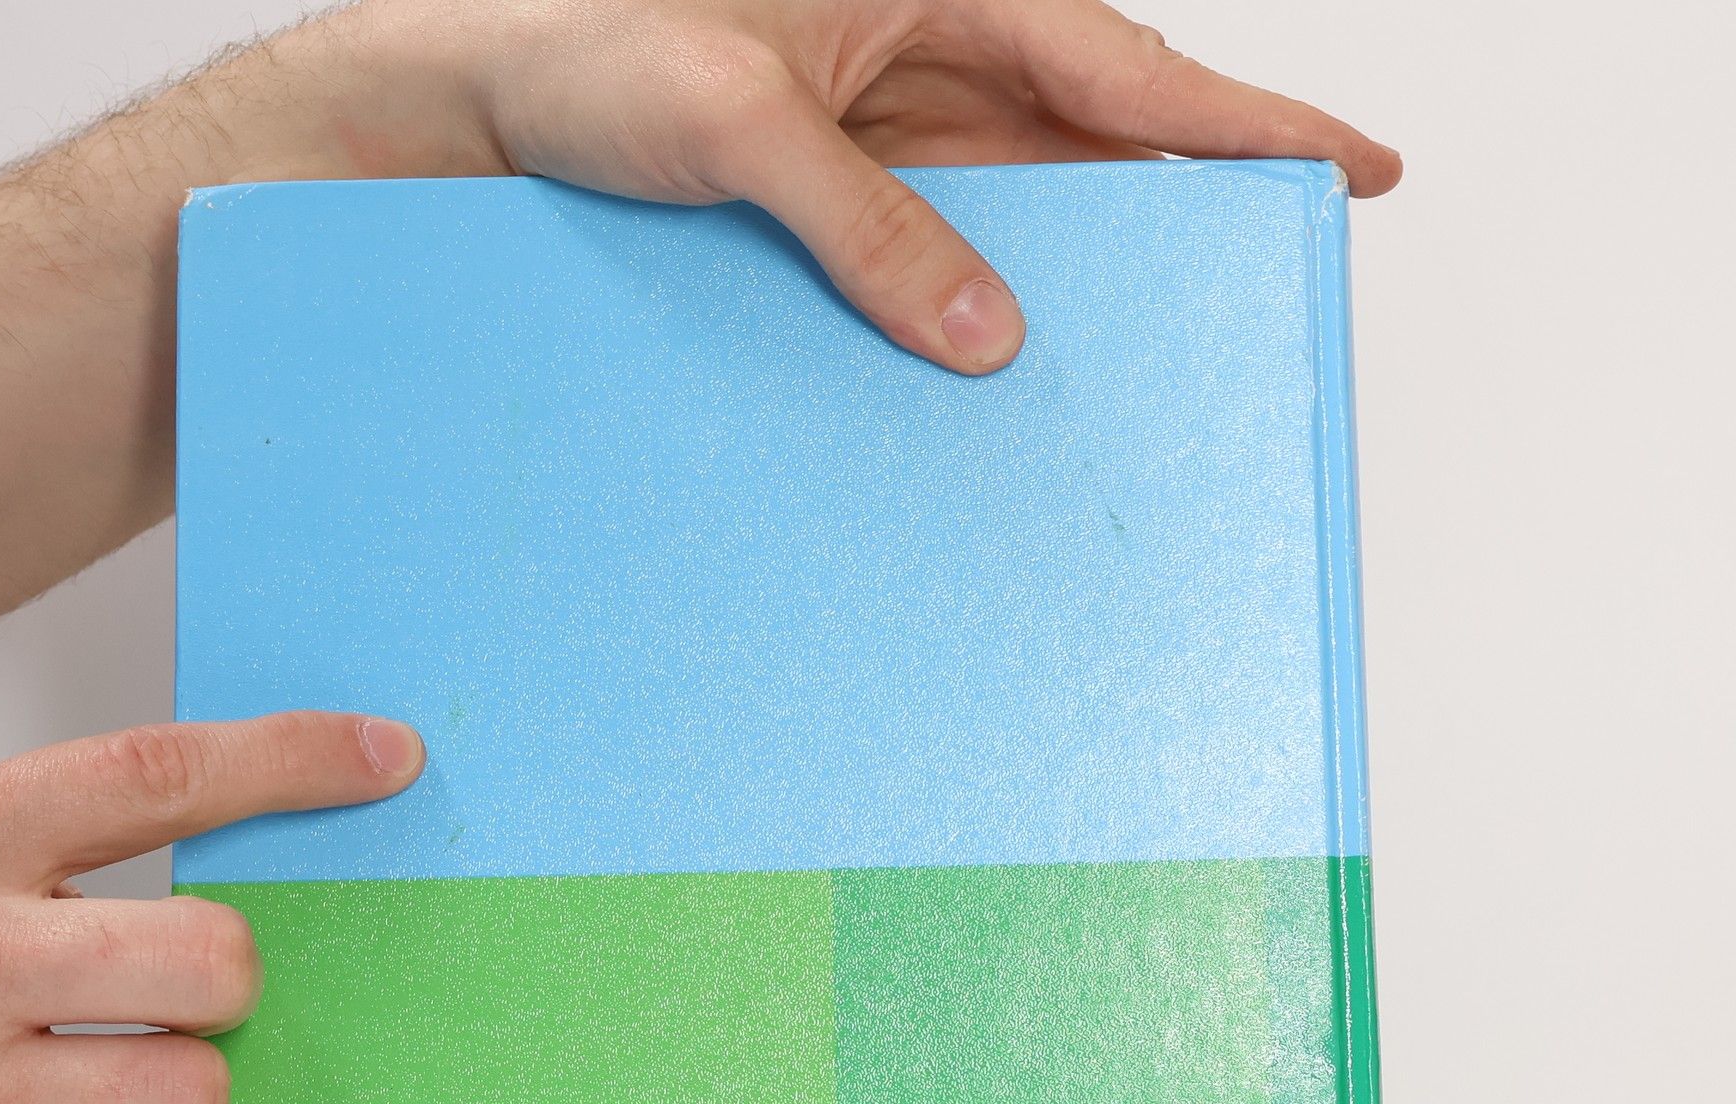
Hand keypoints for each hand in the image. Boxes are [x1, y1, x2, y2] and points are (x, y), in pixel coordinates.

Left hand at [344, 0, 1400, 372]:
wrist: (462, 111)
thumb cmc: (573, 54)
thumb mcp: (734, 126)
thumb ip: (869, 224)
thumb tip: (985, 334)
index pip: (1113, 60)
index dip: (1238, 116)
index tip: (1344, 161)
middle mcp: (912, 45)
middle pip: (1090, 130)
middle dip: (1189, 193)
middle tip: (1283, 263)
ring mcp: (877, 127)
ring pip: (1022, 198)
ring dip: (1090, 263)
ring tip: (1171, 339)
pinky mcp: (831, 196)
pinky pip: (938, 247)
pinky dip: (979, 299)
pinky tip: (1016, 354)